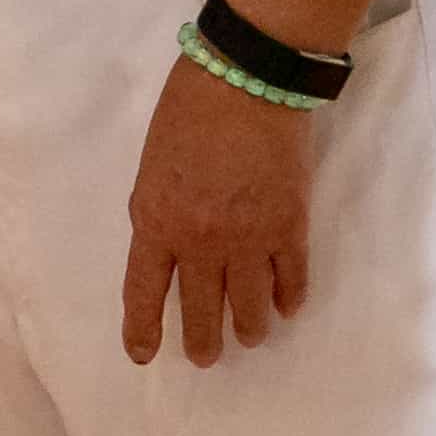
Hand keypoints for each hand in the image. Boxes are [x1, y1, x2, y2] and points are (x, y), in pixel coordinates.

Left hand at [120, 58, 312, 365]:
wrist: (247, 79)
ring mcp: (249, 238)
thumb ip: (159, 211)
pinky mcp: (290, 227)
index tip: (143, 355)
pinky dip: (290, 298)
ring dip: (250, 328)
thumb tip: (172, 246)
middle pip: (202, 310)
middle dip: (203, 342)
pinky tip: (287, 307)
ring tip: (249, 336)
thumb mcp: (152, 166)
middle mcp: (200, 241)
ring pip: (251, 306)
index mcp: (156, 220)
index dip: (143, 329)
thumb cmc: (188, 110)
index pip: (144, 292)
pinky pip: (291, 279)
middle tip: (206, 356)